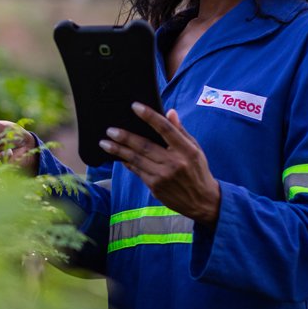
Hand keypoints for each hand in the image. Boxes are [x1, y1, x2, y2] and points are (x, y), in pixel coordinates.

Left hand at [99, 103, 220, 226]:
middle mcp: (174, 163)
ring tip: (104, 142)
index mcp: (186, 150)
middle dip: (125, 137)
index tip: (135, 107)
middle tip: (110, 130)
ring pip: (136, 159)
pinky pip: (136, 170)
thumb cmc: (198, 170)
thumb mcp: (196, 149)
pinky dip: (126, 162)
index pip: (165, 129)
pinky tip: (116, 155)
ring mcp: (162, 176)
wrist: (202, 201)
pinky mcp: (155, 187)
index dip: (149, 116)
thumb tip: (169, 112)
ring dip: (118, 150)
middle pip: (144, 146)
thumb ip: (180, 131)